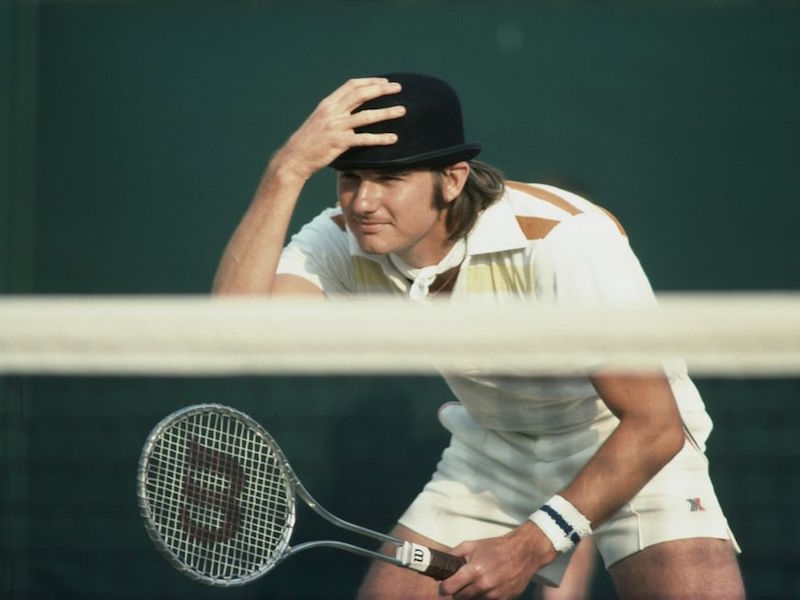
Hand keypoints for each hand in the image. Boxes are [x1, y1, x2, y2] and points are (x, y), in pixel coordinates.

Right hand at [272, 77, 404, 180]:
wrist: (295, 157)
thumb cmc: (310, 140)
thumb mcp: (320, 119)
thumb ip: (335, 111)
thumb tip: (351, 107)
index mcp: (328, 104)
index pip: (351, 85)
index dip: (369, 82)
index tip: (384, 82)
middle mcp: (332, 112)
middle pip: (361, 95)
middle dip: (382, 90)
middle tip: (399, 88)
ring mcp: (336, 127)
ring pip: (366, 116)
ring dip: (386, 112)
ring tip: (402, 111)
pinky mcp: (339, 143)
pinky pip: (364, 139)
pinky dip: (380, 138)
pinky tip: (393, 138)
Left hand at [439, 522, 556, 599]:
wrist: (523, 553)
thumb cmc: (496, 547)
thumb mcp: (472, 545)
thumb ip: (453, 554)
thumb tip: (440, 563)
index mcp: (474, 569)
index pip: (450, 587)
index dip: (444, 587)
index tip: (444, 585)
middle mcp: (484, 584)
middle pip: (460, 597)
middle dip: (457, 591)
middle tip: (460, 583)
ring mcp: (494, 594)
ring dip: (471, 594)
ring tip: (475, 582)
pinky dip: (483, 597)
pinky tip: (486, 586)